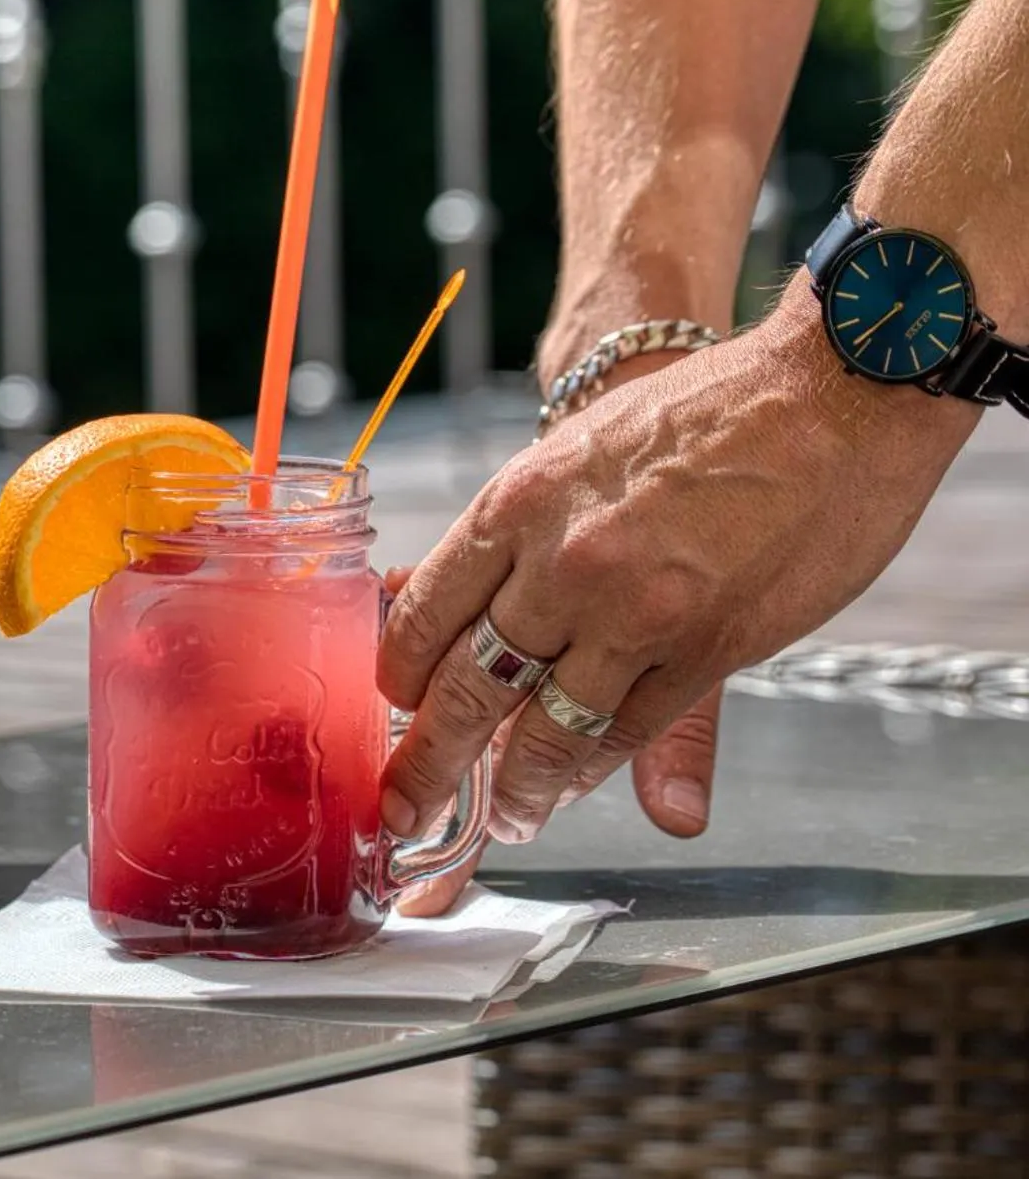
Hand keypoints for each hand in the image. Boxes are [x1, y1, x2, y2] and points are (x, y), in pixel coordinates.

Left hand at [388, 342, 722, 916]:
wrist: (817, 393)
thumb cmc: (682, 419)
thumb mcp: (565, 462)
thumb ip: (492, 551)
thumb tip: (400, 597)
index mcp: (515, 507)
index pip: (423, 618)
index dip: (399, 681)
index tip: (392, 711)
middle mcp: (564, 564)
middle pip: (468, 690)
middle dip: (428, 764)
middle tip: (407, 808)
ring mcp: (635, 613)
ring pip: (548, 730)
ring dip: (518, 788)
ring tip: (504, 815)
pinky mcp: (707, 648)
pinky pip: (628, 730)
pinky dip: (593, 768)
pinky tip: (572, 783)